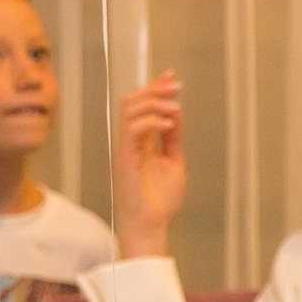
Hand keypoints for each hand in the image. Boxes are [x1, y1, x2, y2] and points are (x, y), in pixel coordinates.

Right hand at [114, 72, 185, 257]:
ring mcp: (126, 148)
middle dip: (155, 89)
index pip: (143, 106)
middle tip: (175, 86)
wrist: (152, 224)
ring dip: (154, 103)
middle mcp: (131, 141)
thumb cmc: (160, 200)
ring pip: (130, 110)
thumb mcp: (174, 161)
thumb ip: (173, 138)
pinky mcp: (125, 158)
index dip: (156, 88)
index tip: (172, 78)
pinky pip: (133, 129)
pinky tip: (167, 124)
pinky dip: (151, 121)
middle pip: (134, 101)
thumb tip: (176, 114)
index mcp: (142, 141)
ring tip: (173, 107)